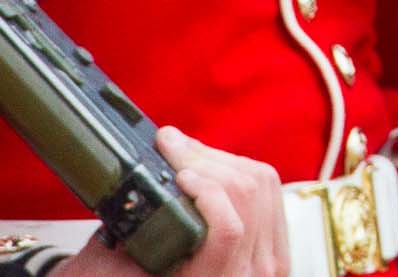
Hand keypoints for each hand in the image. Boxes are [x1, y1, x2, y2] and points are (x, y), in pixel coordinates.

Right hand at [56, 127, 286, 276]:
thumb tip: (129, 189)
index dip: (207, 191)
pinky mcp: (276, 245)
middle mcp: (247, 274)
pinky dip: (239, 168)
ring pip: (262, 184)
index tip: (178, 174)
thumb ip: (122, 242)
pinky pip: (270, 190)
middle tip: (171, 142)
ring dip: (221, 159)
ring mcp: (269, 261)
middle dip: (206, 159)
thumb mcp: (113, 271)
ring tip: (184, 152)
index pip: (227, 231)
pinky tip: (208, 165)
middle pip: (247, 194)